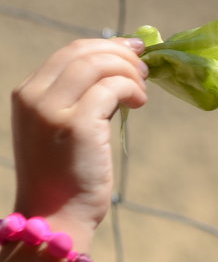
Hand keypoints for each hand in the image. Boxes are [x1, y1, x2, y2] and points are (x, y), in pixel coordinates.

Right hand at [10, 38, 148, 242]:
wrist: (56, 216)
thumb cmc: (66, 173)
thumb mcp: (65, 125)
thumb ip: (83, 94)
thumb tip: (122, 63)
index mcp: (28, 92)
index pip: (71, 51)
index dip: (107, 45)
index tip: (134, 49)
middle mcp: (33, 96)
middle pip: (85, 52)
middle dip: (122, 55)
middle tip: (145, 71)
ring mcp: (51, 109)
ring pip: (100, 64)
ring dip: (130, 71)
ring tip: (142, 92)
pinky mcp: (75, 124)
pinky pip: (113, 87)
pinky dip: (132, 89)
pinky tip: (139, 103)